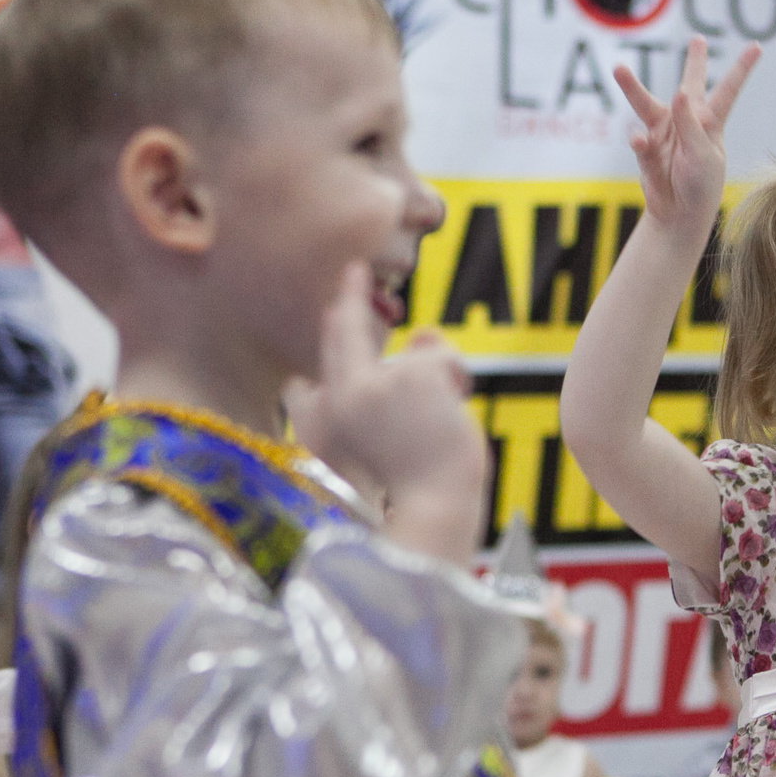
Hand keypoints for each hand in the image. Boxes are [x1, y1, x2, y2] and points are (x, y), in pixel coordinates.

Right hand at [289, 267, 488, 564]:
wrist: (434, 507)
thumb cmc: (417, 484)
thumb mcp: (392, 435)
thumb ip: (394, 386)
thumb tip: (424, 332)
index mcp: (325, 423)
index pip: (318, 368)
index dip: (329, 329)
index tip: (331, 302)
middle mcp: (336, 400)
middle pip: (343, 335)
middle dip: (349, 297)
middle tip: (355, 268)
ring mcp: (370, 384)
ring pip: (415, 355)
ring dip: (439, 377)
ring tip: (443, 417)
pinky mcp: (407, 377)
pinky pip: (442, 358)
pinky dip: (457, 379)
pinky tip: (454, 409)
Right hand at [614, 37, 761, 236]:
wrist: (679, 215)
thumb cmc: (701, 186)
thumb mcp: (702, 155)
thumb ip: (691, 125)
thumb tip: (679, 93)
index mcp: (710, 123)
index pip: (728, 90)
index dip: (742, 68)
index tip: (757, 46)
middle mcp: (687, 122)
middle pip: (690, 85)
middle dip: (695, 63)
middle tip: (698, 39)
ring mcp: (664, 133)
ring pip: (647, 104)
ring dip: (633, 87)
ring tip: (619, 69)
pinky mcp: (645, 148)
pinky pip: (640, 140)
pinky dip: (639, 142)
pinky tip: (640, 142)